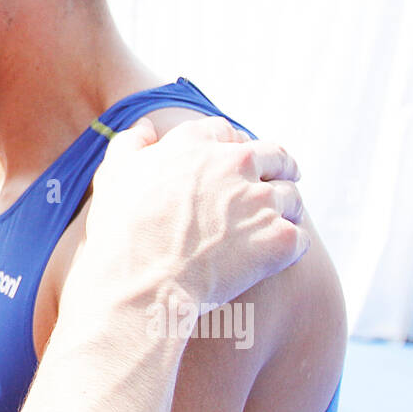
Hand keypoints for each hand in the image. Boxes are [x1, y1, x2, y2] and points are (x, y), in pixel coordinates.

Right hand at [67, 115, 306, 317]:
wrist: (141, 285)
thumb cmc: (121, 233)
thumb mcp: (114, 175)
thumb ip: (131, 143)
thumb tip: (147, 126)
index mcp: (195, 143)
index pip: (228, 133)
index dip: (234, 146)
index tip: (237, 161)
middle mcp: (234, 163)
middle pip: (274, 156)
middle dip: (279, 169)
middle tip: (280, 182)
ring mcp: (260, 201)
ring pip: (291, 197)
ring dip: (285, 211)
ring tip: (272, 229)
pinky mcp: (279, 239)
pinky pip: (298, 238)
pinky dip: (289, 247)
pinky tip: (274, 259)